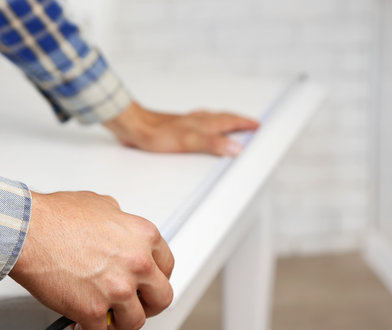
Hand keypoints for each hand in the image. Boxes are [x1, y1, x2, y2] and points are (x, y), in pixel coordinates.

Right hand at [9, 191, 173, 329]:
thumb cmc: (55, 217)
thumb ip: (118, 219)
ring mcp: (117, 289)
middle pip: (161, 298)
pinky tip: (80, 323)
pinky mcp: (92, 309)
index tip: (147, 284)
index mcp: (143, 236)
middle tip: (135, 305)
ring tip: (107, 318)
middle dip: (148, 305)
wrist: (27, 230)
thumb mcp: (100, 204)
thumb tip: (118, 229)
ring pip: (134, 322)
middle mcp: (136, 263)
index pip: (166, 265)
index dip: (157, 278)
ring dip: (120, 323)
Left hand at [103, 101, 258, 155]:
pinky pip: (195, 124)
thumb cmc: (157, 134)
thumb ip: (214, 144)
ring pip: (209, 120)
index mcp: (203, 123)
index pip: (230, 121)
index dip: (245, 123)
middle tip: (250, 124)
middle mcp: (196, 120)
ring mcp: (185, 122)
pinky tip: (197, 129)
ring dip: (222, 121)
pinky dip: (204, 125)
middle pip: (222, 118)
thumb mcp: (190, 141)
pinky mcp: (173, 127)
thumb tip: (237, 148)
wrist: (133, 125)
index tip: (258, 125)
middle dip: (237, 121)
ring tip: (230, 124)